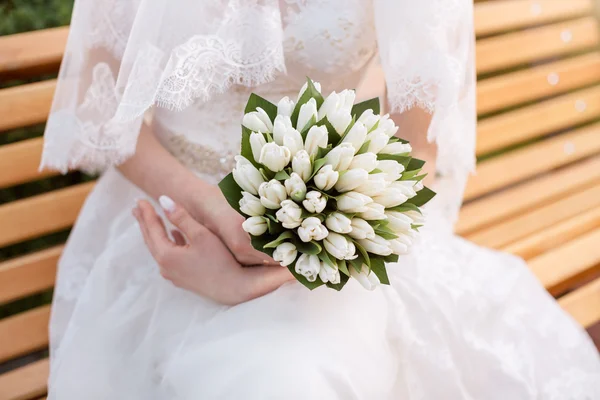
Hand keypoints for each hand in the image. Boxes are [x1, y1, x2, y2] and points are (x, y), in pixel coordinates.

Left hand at [133, 198, 292, 304]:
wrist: (234, 289)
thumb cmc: (220, 260)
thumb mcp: (201, 234)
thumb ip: (180, 217)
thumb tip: (162, 200)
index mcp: (166, 255)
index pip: (152, 228)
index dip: (146, 212)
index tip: (140, 199)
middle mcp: (165, 266)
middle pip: (150, 239)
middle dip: (144, 222)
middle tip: (136, 207)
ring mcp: (172, 274)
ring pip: (158, 248)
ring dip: (154, 232)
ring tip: (150, 220)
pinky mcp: (182, 278)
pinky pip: (168, 257)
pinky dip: (167, 243)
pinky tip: (173, 236)